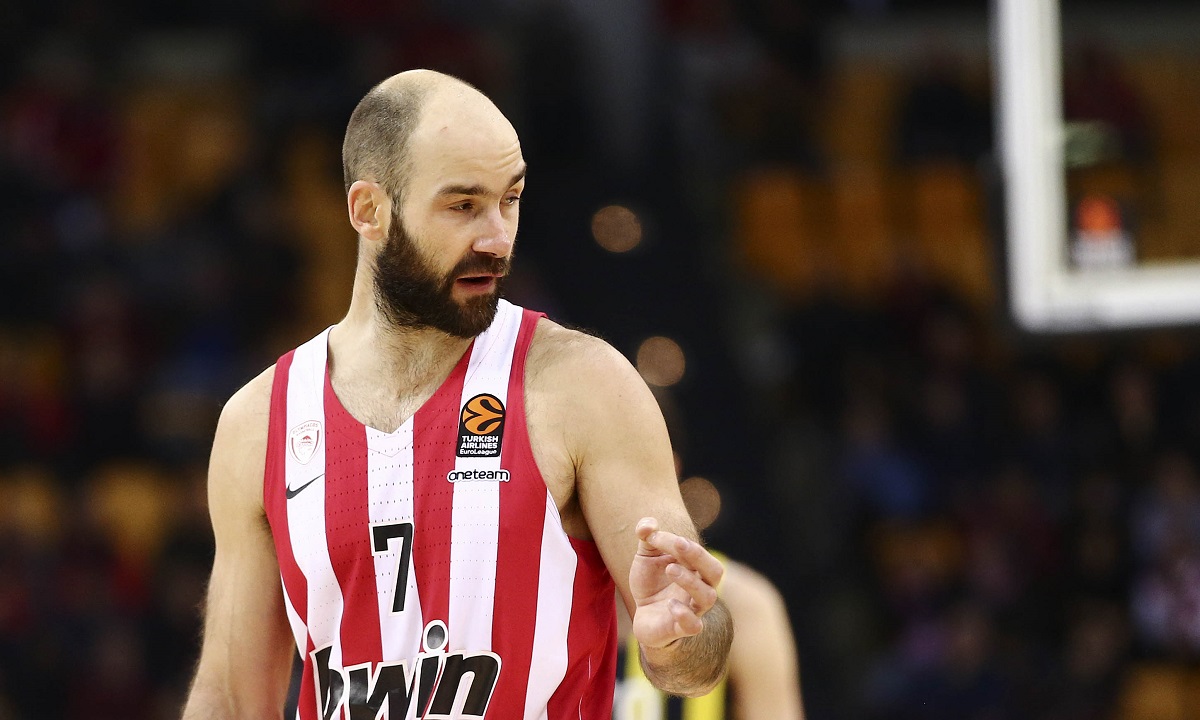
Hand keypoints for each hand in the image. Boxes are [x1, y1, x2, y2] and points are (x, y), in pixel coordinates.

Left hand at [629, 517, 724, 649]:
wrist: (643, 615)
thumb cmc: (652, 582)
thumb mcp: (646, 557)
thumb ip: (648, 538)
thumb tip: (648, 524)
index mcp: (695, 568)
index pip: (695, 551)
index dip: (675, 541)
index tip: (652, 536)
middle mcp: (700, 587)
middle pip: (715, 572)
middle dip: (699, 555)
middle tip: (678, 543)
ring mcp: (693, 609)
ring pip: (708, 597)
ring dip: (690, 581)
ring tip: (670, 569)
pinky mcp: (680, 628)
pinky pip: (694, 626)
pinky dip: (686, 615)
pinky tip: (671, 604)